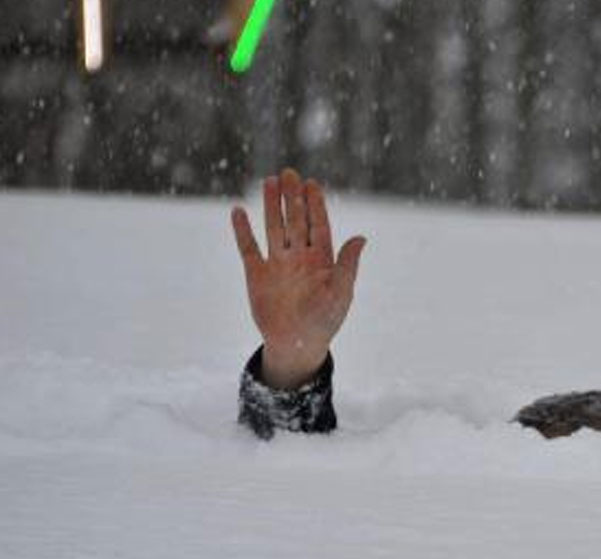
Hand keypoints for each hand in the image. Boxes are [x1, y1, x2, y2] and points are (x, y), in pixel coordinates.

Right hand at [231, 169, 366, 388]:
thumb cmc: (324, 321)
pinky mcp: (256, 274)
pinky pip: (248, 247)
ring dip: (271, 206)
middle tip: (289, 173)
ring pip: (274, 228)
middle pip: (295, 220)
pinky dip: (242, 230)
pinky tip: (239, 211)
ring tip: (269, 182)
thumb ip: (347, 265)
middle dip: (293, 197)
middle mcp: (299, 257)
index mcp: (321, 260)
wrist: (296, 344)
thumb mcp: (341, 293)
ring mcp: (277, 264)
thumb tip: (361, 237)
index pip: (318, 225)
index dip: (315, 204)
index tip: (311, 182)